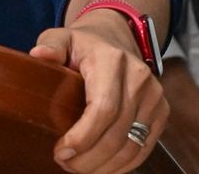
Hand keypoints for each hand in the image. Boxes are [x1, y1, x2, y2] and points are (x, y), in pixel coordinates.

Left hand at [30, 16, 165, 172]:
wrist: (116, 39)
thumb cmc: (84, 45)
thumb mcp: (62, 38)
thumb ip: (50, 45)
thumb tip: (38, 55)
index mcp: (112, 60)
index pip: (103, 108)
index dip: (83, 137)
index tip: (61, 152)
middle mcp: (139, 78)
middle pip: (117, 133)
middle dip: (89, 158)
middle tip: (65, 164)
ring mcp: (154, 97)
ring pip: (131, 146)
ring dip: (103, 166)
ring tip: (78, 168)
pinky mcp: (161, 112)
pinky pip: (143, 148)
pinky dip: (122, 165)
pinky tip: (101, 167)